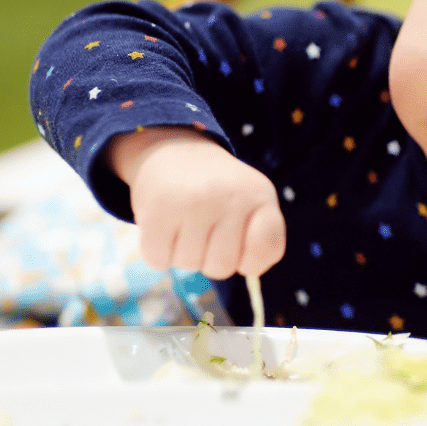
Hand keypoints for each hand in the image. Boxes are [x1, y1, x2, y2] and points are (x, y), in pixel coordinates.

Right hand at [106, 127, 285, 278]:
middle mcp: (231, 196)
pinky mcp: (158, 208)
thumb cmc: (219, 189)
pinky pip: (158, 260)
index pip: (268, 249)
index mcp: (260, 195)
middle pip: (223, 268)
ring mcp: (195, 202)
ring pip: (189, 265)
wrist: (175, 150)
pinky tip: (165, 225)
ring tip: (185, 222)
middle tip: (206, 229)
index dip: (251, 260)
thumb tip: (252, 275)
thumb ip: (261, 239)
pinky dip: (158, 251)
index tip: (239, 243)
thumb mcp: (252, 202)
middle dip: (211, 258)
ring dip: (183, 253)